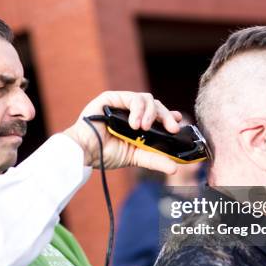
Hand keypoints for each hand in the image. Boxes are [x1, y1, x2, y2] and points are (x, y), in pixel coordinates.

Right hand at [63, 91, 181, 173]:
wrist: (85, 152)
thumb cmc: (105, 154)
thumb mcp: (136, 157)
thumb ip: (154, 160)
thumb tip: (174, 168)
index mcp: (138, 123)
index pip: (159, 115)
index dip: (170, 116)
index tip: (179, 123)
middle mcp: (131, 112)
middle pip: (156, 106)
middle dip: (166, 116)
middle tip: (171, 129)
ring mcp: (122, 103)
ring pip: (147, 99)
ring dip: (150, 113)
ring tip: (144, 128)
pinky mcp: (112, 97)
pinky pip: (132, 98)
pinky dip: (137, 109)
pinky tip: (134, 123)